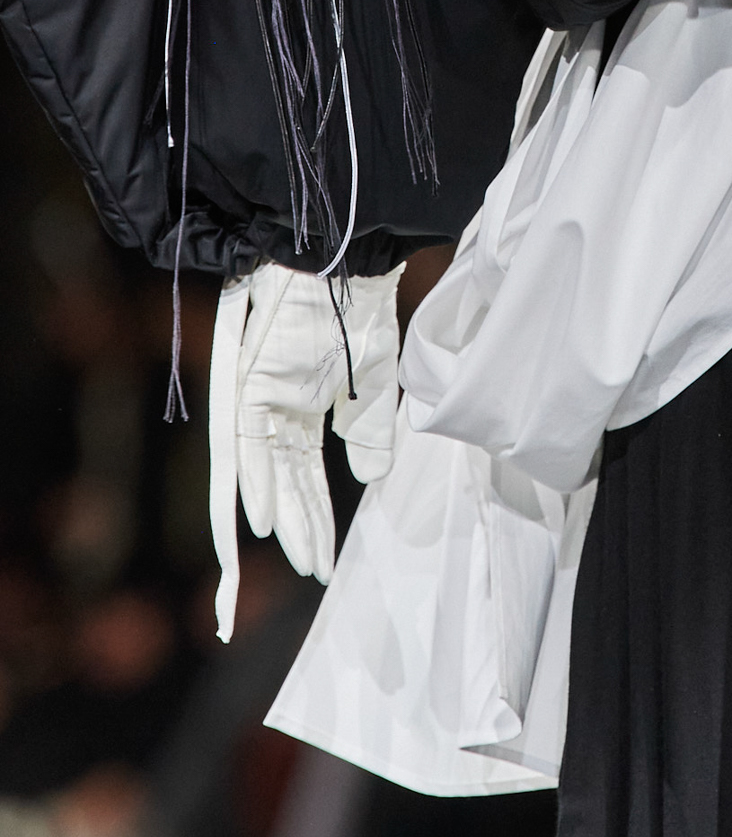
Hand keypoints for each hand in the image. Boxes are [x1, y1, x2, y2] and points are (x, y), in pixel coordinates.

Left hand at [232, 261, 403, 582]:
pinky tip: (265, 518)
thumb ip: (372, 433)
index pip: (308, 474)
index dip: (318, 516)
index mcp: (305, 407)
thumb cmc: (362, 315)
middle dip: (304, 528)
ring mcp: (261, 399)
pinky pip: (249, 443)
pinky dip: (258, 481)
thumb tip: (372, 478)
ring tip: (298, 558)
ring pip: (266, 471)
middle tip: (316, 570)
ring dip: (283, 515)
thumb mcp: (377, 386)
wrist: (347, 266)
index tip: (325, 559)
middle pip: (288, 480)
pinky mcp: (250, 386)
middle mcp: (278, 409)